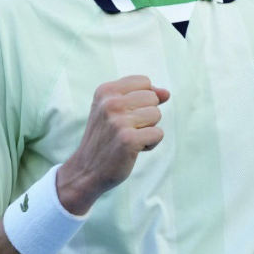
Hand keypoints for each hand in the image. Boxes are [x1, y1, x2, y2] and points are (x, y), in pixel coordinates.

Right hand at [56, 75, 169, 214]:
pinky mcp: (128, 140)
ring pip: (156, 115)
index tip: (126, 114)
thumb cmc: (105, 138)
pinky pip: (158, 134)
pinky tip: (133, 149)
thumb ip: (141, 96)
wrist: (86, 170)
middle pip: (153, 98)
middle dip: (146, 115)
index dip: (143, 100)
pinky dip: (150, 144)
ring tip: (129, 139)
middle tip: (126, 129)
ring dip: (148, 130)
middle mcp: (110, 103)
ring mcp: (119, 121)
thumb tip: (167, 93)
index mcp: (105, 91)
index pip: (144, 82)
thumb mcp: (115, 110)